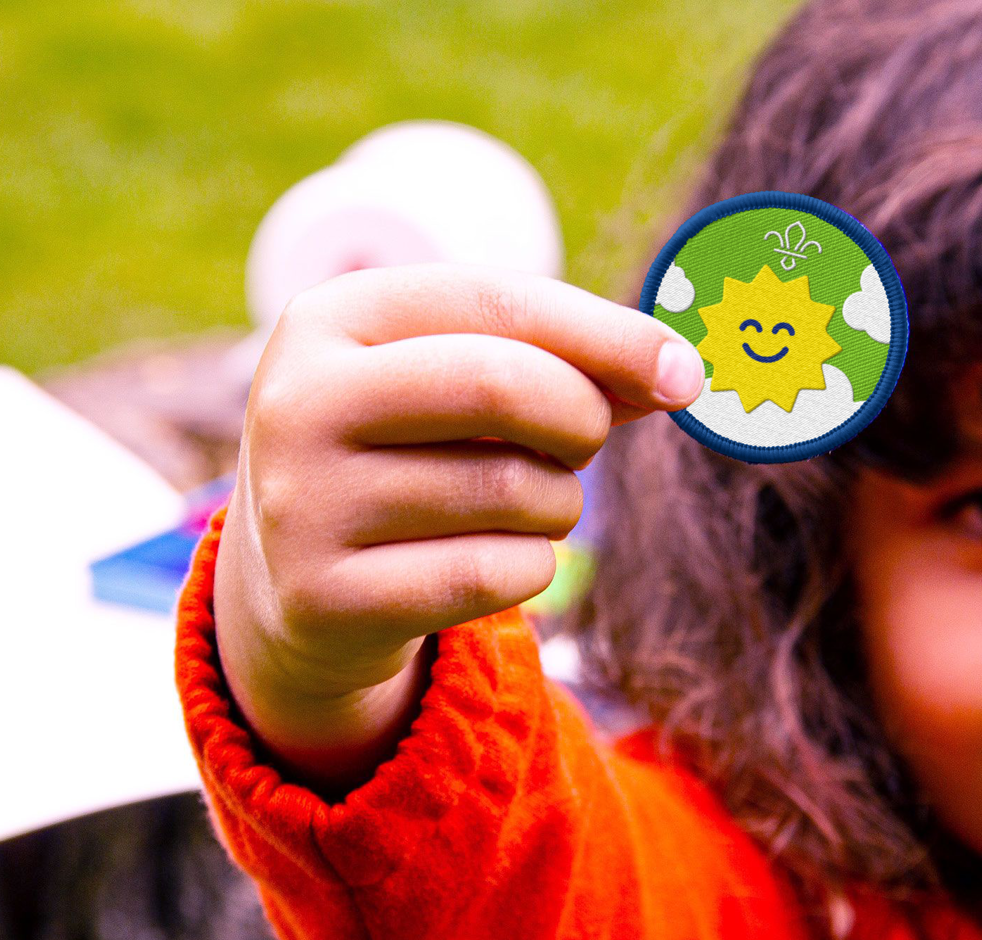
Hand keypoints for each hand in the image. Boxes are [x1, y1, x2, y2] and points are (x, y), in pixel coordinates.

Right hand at [211, 262, 704, 785]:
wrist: (300, 587)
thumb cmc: (410, 455)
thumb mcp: (457, 384)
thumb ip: (559, 361)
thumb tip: (675, 372)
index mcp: (329, 317)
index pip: (495, 300)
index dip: (607, 334)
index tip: (685, 373)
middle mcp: (296, 402)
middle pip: (501, 385)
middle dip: (580, 417)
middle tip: (586, 443)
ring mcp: (300, 504)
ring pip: (510, 490)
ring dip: (557, 503)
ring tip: (522, 504)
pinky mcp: (324, 599)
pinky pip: (494, 575)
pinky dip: (531, 568)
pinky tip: (495, 561)